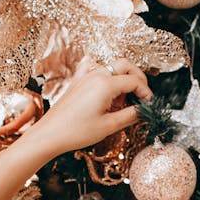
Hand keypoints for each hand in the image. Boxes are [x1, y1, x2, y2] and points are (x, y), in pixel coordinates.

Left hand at [26, 57, 151, 156]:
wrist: (50, 134)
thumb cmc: (75, 131)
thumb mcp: (109, 126)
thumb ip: (131, 115)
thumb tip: (143, 111)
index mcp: (105, 84)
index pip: (134, 81)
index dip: (146, 92)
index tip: (149, 103)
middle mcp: (96, 75)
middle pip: (125, 65)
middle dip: (138, 78)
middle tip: (143, 94)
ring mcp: (86, 77)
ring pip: (112, 67)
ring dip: (124, 78)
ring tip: (124, 100)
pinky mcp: (79, 82)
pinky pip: (98, 72)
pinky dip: (108, 78)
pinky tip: (108, 94)